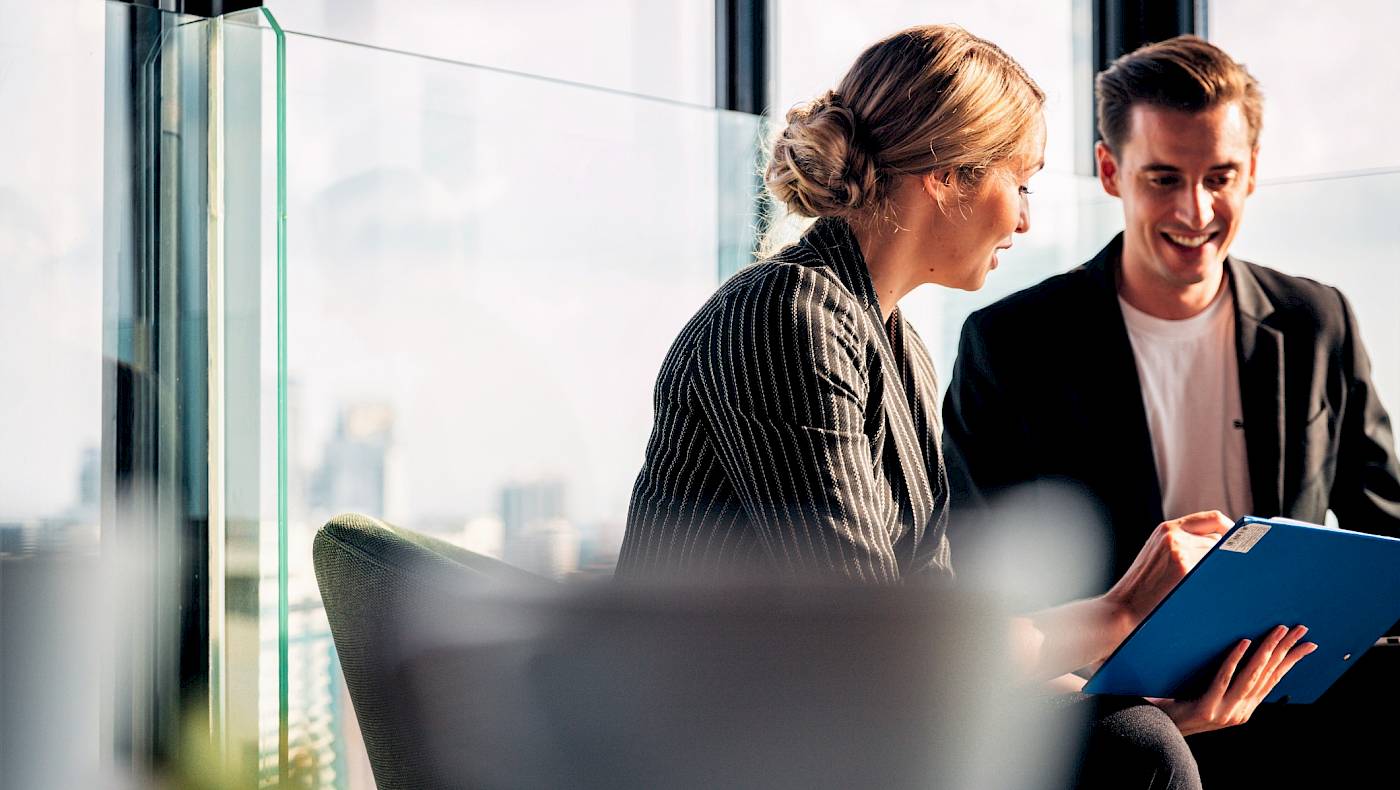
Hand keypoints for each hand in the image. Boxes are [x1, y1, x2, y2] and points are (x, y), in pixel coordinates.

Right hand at [1105, 511, 1231, 625]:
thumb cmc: (1142, 589)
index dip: (1230, 530)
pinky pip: (1214, 572)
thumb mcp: (1157, 556)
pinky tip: (1211, 594)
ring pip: (1219, 557)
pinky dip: (1218, 582)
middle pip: (1221, 540)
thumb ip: (1183, 545)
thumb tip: (1222, 547)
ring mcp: (1178, 550)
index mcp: (1167, 529)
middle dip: (1228, 557)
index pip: (1212, 519)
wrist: (1122, 609)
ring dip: (1223, 572)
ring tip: (1215, 587)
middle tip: (1230, 573)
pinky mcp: (1183, 568)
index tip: (1242, 544)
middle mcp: (1172, 534)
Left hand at [1149, 625, 1318, 735]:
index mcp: (1244, 708)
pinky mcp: (1207, 707)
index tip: (1308, 643)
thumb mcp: (1210, 697)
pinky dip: (1235, 659)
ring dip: (1266, 650)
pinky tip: (1244, 642)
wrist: (1157, 730)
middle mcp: (1239, 711)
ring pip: (1251, 676)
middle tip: (1300, 628)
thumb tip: (1243, 653)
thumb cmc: (1180, 707)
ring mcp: (1225, 711)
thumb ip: (1227, 684)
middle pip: (1267, 675)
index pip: (1273, 680)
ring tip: (1279, 630)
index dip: (1291, 660)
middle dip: (1286, 650)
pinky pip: (1223, 678)